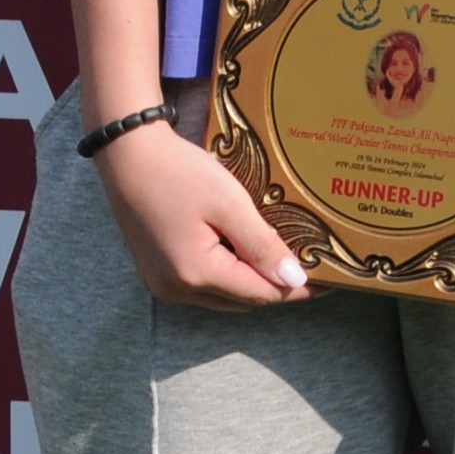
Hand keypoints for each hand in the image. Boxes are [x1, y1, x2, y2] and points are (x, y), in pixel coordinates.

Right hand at [91, 119, 309, 307]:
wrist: (127, 154)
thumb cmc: (178, 172)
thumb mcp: (229, 203)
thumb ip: (262, 245)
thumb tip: (294, 280)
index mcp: (195, 274)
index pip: (260, 294)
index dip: (296, 289)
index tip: (328, 279)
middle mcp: (176, 289)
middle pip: (242, 299)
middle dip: (275, 285)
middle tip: (307, 264)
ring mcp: (162, 284)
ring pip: (223, 295)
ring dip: (251, 280)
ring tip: (280, 255)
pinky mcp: (156, 272)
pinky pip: (203, 284)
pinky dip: (227, 273)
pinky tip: (242, 250)